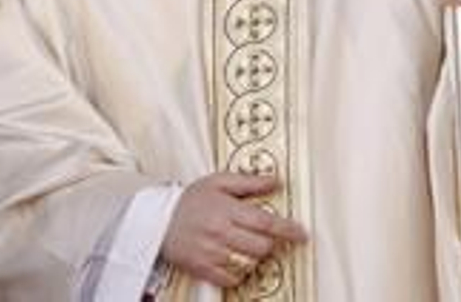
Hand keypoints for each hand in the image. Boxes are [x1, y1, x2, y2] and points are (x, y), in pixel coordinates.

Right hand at [161, 172, 306, 287]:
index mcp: (226, 210)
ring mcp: (211, 254)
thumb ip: (249, 182)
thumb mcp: (219, 181)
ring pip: (249, 264)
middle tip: (270, 239)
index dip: (287, 229)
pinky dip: (241, 273)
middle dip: (272, 244)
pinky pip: (232, 278)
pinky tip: (238, 261)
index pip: (265, 222)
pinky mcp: (203, 269)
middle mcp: (220, 233)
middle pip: (261, 247)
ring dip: (257, 258)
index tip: (301, 234)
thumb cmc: (190, 199)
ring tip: (251, 248)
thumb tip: (276, 181)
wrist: (158, 220)